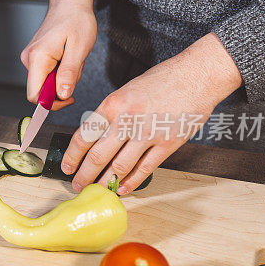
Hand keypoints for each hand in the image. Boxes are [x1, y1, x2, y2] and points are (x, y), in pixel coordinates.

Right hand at [21, 0, 96, 109]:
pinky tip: (68, 56)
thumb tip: (61, 95)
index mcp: (38, 58)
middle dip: (61, 88)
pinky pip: (47, 74)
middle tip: (77, 69)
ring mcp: (31, 58)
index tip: (70, 98)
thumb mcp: (79, 48)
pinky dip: (60, 71)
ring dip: (63, 78)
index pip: (35, 95)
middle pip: (41, 90)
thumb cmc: (76, 20)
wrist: (70, 2)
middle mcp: (29, 59)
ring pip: (46, 83)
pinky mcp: (35, 58)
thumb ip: (69, 73)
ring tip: (74, 58)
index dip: (51, 103)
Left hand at [61, 33, 243, 194]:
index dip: (72, 156)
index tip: (66, 166)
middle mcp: (127, 120)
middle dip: (84, 175)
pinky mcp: (168, 144)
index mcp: (113, 104)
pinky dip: (131, 182)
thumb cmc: (162, 80)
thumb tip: (95, 137)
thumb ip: (111, 114)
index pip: (83, 135)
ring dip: (104, 182)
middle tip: (77, 185)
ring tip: (96, 190)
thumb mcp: (127, 91)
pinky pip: (144, 169)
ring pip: (119, 166)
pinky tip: (122, 189)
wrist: (197, 74)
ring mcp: (148, 133)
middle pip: (97, 155)